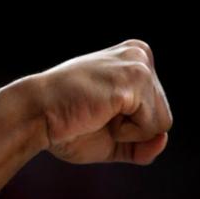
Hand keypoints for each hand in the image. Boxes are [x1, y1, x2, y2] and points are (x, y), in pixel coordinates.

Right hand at [15, 39, 172, 164]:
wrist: (35, 116)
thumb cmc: (69, 126)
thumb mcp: (115, 139)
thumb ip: (144, 144)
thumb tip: (163, 140)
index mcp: (136, 60)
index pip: (158, 112)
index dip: (130, 127)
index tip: (99, 111)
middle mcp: (141, 54)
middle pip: (164, 118)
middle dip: (132, 130)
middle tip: (97, 113)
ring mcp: (139, 64)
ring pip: (162, 123)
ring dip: (129, 131)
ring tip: (98, 112)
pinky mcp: (134, 79)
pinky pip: (153, 126)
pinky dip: (126, 132)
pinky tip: (100, 113)